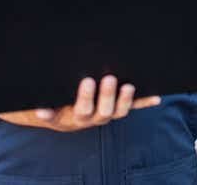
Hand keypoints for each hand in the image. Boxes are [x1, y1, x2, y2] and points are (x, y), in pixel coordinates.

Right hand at [0, 76, 160, 131]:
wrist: (58, 114)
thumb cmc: (52, 104)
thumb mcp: (45, 106)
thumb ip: (43, 108)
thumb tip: (40, 111)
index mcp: (73, 116)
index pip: (81, 110)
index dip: (85, 98)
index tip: (87, 81)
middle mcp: (92, 118)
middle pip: (102, 111)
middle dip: (107, 95)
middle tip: (110, 78)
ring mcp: (106, 113)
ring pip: (118, 111)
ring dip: (125, 100)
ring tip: (128, 86)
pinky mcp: (117, 108)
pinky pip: (133, 107)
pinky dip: (145, 102)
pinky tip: (156, 97)